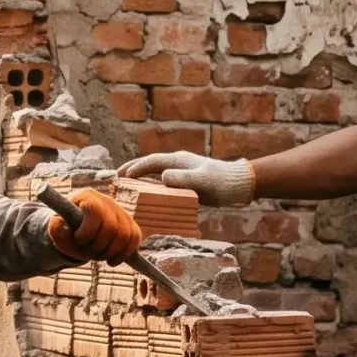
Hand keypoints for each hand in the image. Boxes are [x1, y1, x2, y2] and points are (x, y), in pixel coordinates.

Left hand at [48, 188, 143, 262]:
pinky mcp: (130, 224)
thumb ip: (56, 229)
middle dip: (99, 246)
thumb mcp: (56, 230)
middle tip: (89, 253)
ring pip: (125, 235)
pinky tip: (112, 261)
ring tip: (98, 256)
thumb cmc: (67, 228)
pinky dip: (124, 254)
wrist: (77, 229)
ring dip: (110, 252)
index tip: (79, 240)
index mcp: (87, 197)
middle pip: (112, 227)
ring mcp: (121, 212)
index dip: (87, 230)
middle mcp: (107, 201)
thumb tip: (61, 225)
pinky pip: (135, 239)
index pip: (95, 210)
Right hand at [115, 150, 256, 205]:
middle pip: (150, 165)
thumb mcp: (202, 181)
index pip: (151, 162)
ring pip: (156, 174)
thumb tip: (162, 177)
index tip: (122, 176)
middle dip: (133, 170)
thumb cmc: (222, 182)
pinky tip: (149, 196)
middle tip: (116, 178)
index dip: (136, 168)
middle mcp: (178, 164)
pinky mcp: (187, 182)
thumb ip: (183, 179)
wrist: (240, 184)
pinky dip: (153, 186)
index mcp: (178, 160)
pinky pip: (164, 183)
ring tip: (127, 186)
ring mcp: (182, 173)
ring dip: (141, 178)